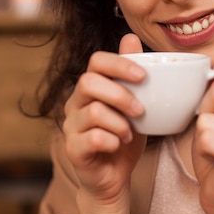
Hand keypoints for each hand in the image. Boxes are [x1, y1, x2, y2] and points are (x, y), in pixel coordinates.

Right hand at [62, 33, 146, 208]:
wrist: (115, 177)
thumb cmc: (124, 137)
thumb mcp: (136, 104)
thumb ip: (132, 74)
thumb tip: (130, 37)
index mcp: (91, 87)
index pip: (96, 60)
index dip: (119, 64)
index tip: (143, 76)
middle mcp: (75, 102)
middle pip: (88, 82)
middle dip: (120, 95)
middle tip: (140, 111)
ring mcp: (70, 125)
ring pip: (94, 111)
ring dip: (120, 123)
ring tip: (129, 134)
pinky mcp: (73, 148)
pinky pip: (92, 138)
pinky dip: (112, 141)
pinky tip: (118, 145)